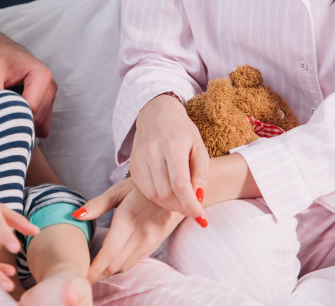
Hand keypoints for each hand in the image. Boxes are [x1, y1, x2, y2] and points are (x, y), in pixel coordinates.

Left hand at [0, 30, 56, 136]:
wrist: (2, 49)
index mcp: (41, 76)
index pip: (31, 109)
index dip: (13, 116)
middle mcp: (51, 86)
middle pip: (38, 118)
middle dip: (18, 121)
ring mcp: (51, 95)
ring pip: (41, 124)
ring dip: (23, 123)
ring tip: (6, 112)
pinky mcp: (48, 101)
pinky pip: (42, 123)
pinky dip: (28, 122)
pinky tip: (14, 113)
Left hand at [72, 178, 183, 282]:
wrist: (175, 189)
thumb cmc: (141, 187)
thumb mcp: (117, 191)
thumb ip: (96, 205)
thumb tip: (76, 215)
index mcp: (128, 220)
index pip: (108, 253)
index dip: (93, 268)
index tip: (80, 274)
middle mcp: (140, 236)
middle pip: (114, 265)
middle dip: (96, 273)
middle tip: (80, 275)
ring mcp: (149, 243)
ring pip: (124, 266)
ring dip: (107, 272)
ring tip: (91, 271)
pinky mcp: (154, 246)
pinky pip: (133, 262)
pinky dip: (119, 266)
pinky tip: (109, 263)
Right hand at [129, 95, 206, 219]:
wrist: (156, 114)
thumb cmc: (182, 132)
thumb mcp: (199, 148)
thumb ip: (201, 173)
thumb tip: (199, 199)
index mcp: (172, 146)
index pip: (180, 185)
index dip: (191, 206)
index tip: (202, 219)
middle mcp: (152, 152)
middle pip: (166, 193)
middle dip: (182, 207)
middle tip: (194, 210)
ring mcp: (139, 159)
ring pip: (154, 195)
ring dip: (170, 205)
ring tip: (183, 202)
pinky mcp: (132, 165)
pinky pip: (144, 190)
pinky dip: (158, 198)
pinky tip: (169, 195)